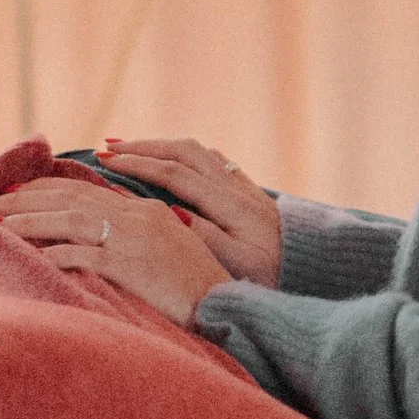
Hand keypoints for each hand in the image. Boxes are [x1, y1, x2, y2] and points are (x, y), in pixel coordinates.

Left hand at [0, 175, 223, 324]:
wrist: (224, 307)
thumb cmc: (195, 288)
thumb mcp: (165, 249)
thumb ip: (132, 234)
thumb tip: (93, 235)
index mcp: (143, 208)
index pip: (82, 189)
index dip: (41, 188)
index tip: (10, 193)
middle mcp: (135, 215)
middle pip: (68, 196)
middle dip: (22, 197)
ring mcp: (132, 238)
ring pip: (67, 218)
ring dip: (26, 219)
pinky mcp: (130, 265)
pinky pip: (80, 255)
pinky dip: (51, 253)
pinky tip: (26, 257)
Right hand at [96, 138, 284, 285]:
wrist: (314, 266)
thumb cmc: (272, 274)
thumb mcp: (237, 263)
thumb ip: (203, 235)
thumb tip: (168, 209)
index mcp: (229, 203)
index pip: (174, 173)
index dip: (137, 165)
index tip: (105, 162)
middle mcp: (234, 184)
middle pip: (182, 151)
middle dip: (142, 146)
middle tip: (105, 147)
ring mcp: (241, 183)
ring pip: (195, 150)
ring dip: (160, 145)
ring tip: (128, 148)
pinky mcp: (246, 188)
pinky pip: (208, 157)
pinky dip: (181, 152)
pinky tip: (169, 158)